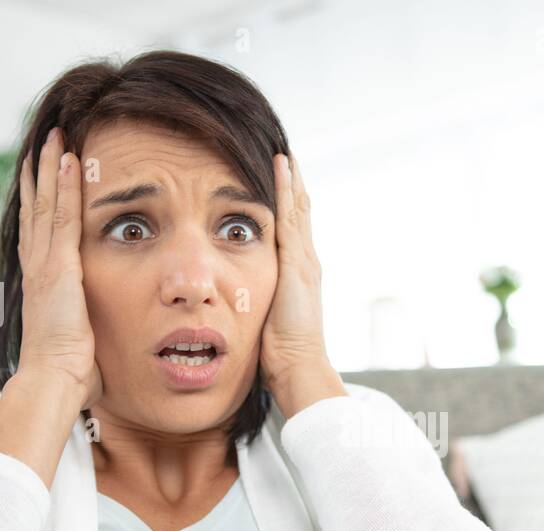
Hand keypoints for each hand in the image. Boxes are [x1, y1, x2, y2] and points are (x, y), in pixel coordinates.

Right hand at [15, 126, 101, 408]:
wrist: (53, 382)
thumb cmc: (71, 377)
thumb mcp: (83, 347)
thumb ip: (91, 336)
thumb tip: (101, 350)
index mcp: (44, 286)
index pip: (40, 234)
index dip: (40, 204)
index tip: (41, 178)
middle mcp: (38, 269)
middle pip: (36, 209)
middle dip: (40, 174)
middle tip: (43, 142)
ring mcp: (45, 265)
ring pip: (45, 203)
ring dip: (51, 167)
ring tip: (55, 136)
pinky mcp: (59, 267)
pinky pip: (62, 216)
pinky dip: (63, 186)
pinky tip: (69, 159)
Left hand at [259, 152, 331, 392]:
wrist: (298, 365)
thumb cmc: (279, 353)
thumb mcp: (265, 320)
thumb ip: (257, 305)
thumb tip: (238, 305)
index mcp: (298, 275)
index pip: (293, 232)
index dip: (287, 206)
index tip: (280, 183)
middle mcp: (306, 262)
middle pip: (300, 214)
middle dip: (293, 186)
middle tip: (285, 155)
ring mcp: (303, 259)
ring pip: (297, 208)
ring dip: (290, 179)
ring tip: (284, 152)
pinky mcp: (296, 261)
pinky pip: (289, 216)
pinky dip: (285, 189)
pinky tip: (280, 165)